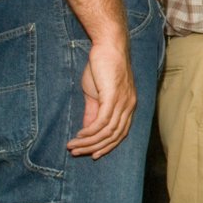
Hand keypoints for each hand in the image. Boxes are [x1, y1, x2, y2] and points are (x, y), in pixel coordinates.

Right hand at [67, 42, 136, 158]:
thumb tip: (88, 130)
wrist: (108, 47)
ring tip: (72, 147)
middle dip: (94, 148)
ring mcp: (123, 102)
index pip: (120, 134)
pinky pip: (102, 122)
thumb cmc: (103, 67)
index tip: (92, 155)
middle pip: (114, 137)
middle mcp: (129, 107)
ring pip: (107, 132)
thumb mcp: (97, 94)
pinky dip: (90, 132)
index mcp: (128, 106)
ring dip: (88, 143)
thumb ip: (94, 112)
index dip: (107, 146)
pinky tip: (79, 135)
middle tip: (76, 153)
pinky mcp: (113, 97)